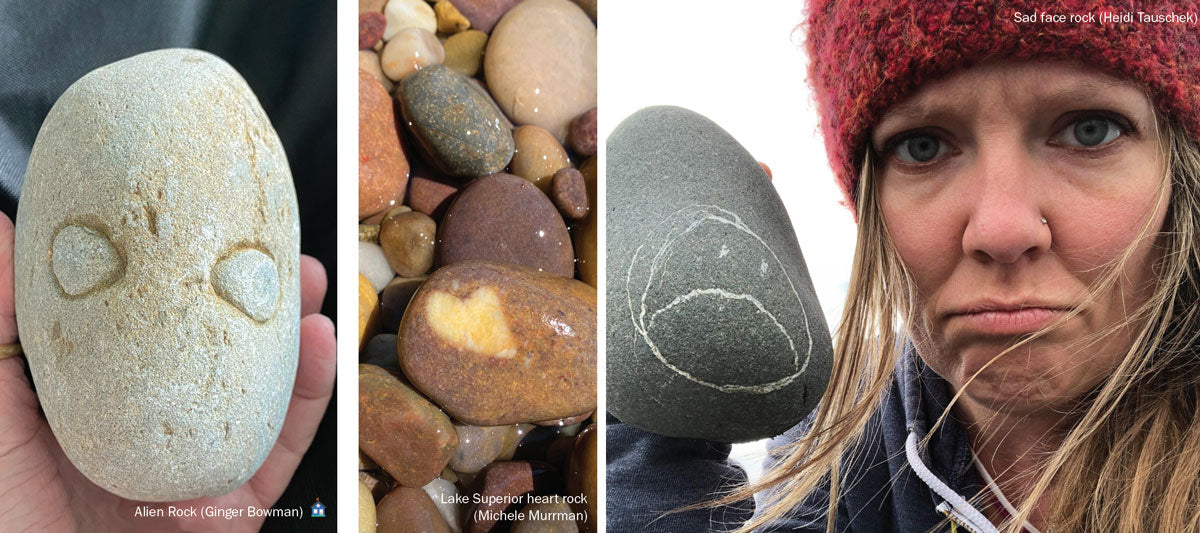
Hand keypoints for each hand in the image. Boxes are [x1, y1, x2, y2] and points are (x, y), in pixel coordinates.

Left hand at [0, 212, 336, 531]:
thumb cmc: (6, 525)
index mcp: (78, 409)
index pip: (126, 324)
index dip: (159, 268)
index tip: (183, 213)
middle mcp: (143, 432)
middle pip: (204, 352)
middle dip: (238, 293)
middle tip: (263, 237)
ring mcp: (192, 470)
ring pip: (254, 392)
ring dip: (288, 332)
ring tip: (306, 278)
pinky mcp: (233, 509)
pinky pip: (283, 449)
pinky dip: (309, 396)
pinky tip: (319, 344)